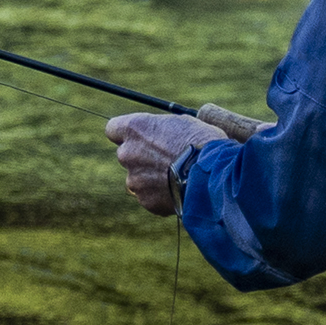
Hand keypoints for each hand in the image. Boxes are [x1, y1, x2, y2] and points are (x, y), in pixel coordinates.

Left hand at [106, 110, 220, 214]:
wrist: (212, 174)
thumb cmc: (202, 142)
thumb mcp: (182, 123)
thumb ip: (162, 129)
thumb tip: (163, 133)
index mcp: (134, 129)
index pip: (113, 129)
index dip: (127, 134)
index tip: (139, 136)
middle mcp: (127, 154)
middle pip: (127, 154)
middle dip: (142, 157)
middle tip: (165, 158)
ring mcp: (134, 180)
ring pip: (138, 178)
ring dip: (152, 177)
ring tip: (178, 176)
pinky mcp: (145, 200)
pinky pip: (150, 196)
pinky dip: (162, 194)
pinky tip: (181, 189)